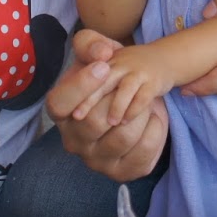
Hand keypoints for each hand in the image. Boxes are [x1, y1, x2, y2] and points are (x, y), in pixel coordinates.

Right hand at [47, 29, 168, 181]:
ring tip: (147, 100)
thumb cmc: (106, 75)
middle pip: (93, 121)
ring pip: (123, 137)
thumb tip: (102, 53)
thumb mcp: (94, 53)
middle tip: (134, 84)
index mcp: (59, 112)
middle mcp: (73, 141)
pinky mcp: (122, 172)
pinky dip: (156, 129)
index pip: (60, 103)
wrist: (129, 100)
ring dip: (142, 113)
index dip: (81, 85)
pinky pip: (145, 152)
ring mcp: (96, 161)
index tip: (105, 66)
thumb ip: (91, 45)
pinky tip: (153, 117)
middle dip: (120, 98)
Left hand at [70, 43, 174, 125]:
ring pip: (124, 89)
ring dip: (116, 107)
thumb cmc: (127, 72)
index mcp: (103, 62)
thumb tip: (78, 114)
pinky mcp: (153, 80)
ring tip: (110, 123)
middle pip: (102, 82)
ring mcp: (137, 71)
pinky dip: (134, 110)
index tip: (73, 112)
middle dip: (90, 101)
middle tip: (79, 119)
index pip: (86, 73)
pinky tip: (126, 121)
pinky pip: (143, 97)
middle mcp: (119, 64)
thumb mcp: (108, 74)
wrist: (163, 59)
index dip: (77, 89)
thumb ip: (92, 90)